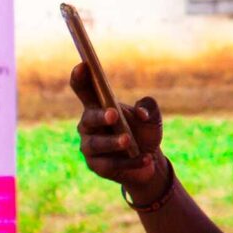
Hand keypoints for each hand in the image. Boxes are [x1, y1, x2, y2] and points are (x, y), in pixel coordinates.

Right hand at [70, 63, 166, 204]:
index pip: (84, 89)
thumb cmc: (144, 132)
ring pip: (97, 144)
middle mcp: (89, 125)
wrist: (149, 160)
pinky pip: (111, 164)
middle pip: (89, 118)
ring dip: (113, 142)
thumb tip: (140, 113)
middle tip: (114, 115)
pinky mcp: (97, 166)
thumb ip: (149, 107)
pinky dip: (130, 162)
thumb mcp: (152, 117)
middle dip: (100, 116)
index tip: (83, 65)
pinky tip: (146, 159)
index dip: (80, 78)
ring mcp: (90, 147)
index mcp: (98, 106)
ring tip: (128, 141)